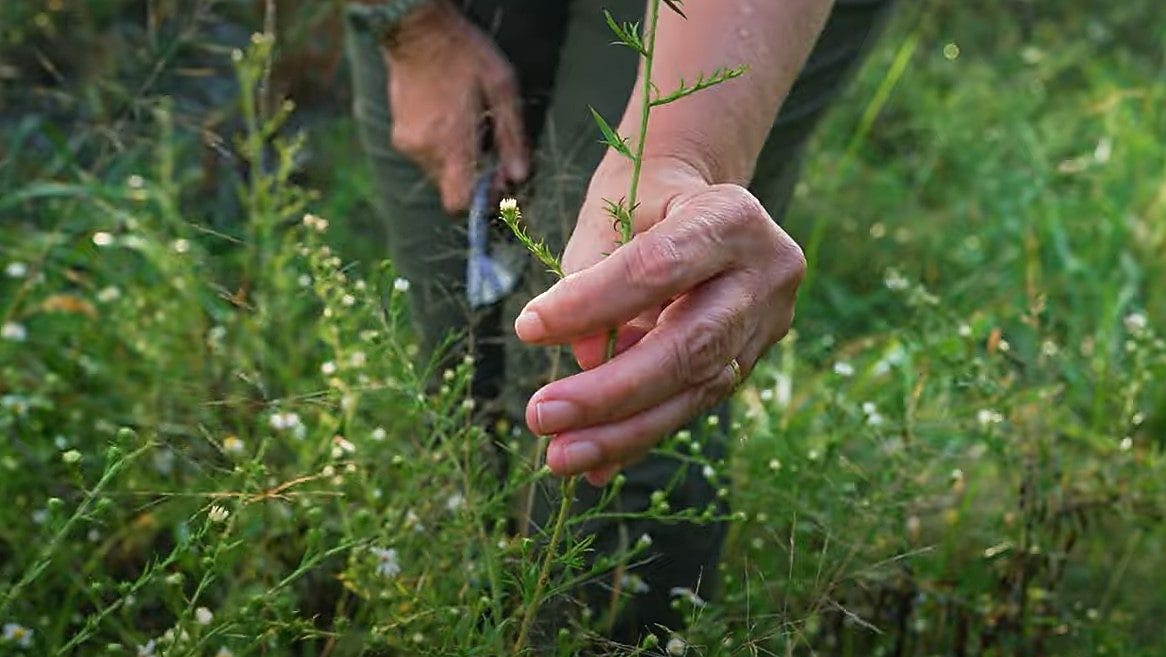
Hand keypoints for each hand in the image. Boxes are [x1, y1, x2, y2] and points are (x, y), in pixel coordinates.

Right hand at [383, 1, 528, 212]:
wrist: (416, 29)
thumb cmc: (464, 54)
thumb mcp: (501, 87)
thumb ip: (511, 136)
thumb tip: (519, 175)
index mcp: (451, 140)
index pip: (459, 200)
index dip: (481, 198)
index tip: (497, 179)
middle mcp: (425, 149)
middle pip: (452, 188)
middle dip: (473, 176)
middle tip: (489, 148)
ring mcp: (408, 143)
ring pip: (439, 173)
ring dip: (457, 161)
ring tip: (468, 126)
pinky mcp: (399, 135)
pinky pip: (426, 157)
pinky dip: (442, 148)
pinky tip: (450, 119)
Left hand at [513, 157, 805, 484]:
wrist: (702, 205)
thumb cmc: (646, 199)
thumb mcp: (612, 213)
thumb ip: (592, 275)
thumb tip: (585, 359)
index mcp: (731, 217)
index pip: (657, 268)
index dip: (592, 304)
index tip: (529, 328)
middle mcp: (765, 274)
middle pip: (689, 346)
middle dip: (611, 392)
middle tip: (542, 416)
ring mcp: (767, 324)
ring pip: (696, 390)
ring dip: (622, 432)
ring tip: (561, 456)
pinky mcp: (751, 361)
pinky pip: (692, 404)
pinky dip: (639, 434)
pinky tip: (594, 465)